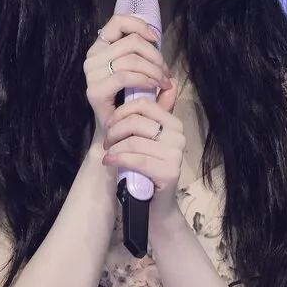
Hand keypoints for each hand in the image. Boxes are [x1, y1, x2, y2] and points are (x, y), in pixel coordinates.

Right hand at [84, 14, 172, 136]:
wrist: (119, 135)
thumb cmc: (131, 104)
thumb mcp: (143, 76)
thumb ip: (149, 57)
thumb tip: (158, 41)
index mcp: (101, 48)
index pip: (118, 21)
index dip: (140, 25)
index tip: (156, 39)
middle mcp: (92, 58)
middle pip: (132, 42)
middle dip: (155, 56)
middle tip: (166, 73)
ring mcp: (91, 75)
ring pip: (132, 58)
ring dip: (154, 70)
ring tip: (164, 82)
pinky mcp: (94, 91)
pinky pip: (125, 76)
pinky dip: (146, 80)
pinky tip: (156, 87)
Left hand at [101, 80, 183, 220]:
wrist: (152, 203)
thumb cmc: (144, 168)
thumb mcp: (144, 138)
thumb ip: (148, 115)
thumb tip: (165, 83)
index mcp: (174, 124)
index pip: (143, 105)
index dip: (120, 113)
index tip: (110, 125)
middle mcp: (179, 137)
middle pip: (136, 122)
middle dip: (114, 131)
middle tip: (107, 143)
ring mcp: (176, 155)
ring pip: (134, 141)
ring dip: (114, 148)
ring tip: (109, 154)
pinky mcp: (170, 172)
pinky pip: (137, 159)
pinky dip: (118, 159)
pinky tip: (110, 162)